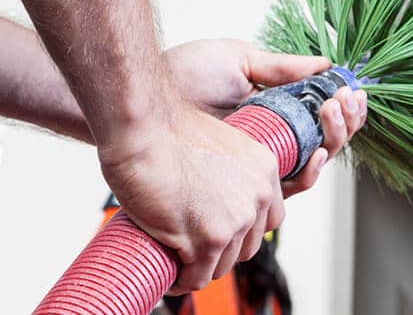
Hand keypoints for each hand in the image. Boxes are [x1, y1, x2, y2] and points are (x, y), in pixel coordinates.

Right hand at [98, 104, 285, 294]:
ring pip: (222, 265)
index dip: (243, 230)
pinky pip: (197, 277)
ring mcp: (235, 220)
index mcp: (264, 170)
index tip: (223, 233)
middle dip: (221, 251)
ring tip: (178, 259)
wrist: (143, 132)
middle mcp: (257, 196)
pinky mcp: (208, 240)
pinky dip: (181, 281)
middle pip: (246, 247)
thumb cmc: (168, 133)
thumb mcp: (220, 145)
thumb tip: (219, 197)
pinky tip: (170, 274)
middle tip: (195, 247)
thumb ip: (231, 172)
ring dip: (199, 267)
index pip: (269, 220)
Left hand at [164, 39, 367, 196]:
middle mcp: (271, 140)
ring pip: (314, 165)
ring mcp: (259, 163)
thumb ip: (282, 67)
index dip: (343, 108)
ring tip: (332, 112)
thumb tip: (326, 64)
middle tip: (345, 101)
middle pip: (325, 142)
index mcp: (274, 110)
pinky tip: (315, 153)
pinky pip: (288, 188)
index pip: (320, 116)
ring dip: (334, 139)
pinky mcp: (244, 185)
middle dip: (345, 122)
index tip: (351, 90)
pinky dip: (309, 173)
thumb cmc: (182, 75)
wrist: (143, 99)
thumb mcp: (239, 60)